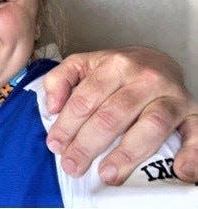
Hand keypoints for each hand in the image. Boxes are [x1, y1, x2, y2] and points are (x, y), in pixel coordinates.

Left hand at [43, 46, 197, 184]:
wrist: (157, 61)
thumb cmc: (116, 70)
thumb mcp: (83, 64)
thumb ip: (60, 79)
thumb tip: (52, 107)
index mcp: (115, 65)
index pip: (86, 100)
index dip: (67, 125)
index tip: (56, 146)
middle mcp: (145, 78)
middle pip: (113, 115)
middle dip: (88, 144)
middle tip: (73, 165)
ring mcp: (171, 96)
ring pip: (150, 126)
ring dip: (127, 153)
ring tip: (107, 174)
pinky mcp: (193, 112)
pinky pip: (196, 134)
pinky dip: (192, 154)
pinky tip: (179, 171)